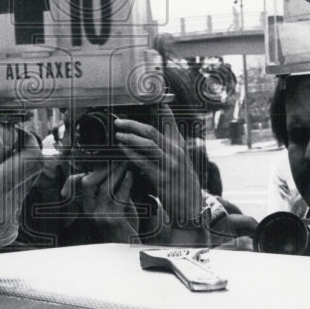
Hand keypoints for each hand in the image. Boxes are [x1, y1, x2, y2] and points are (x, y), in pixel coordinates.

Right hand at [0, 124, 42, 281]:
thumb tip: (8, 133)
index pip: (33, 158)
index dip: (23, 138)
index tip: (6, 132)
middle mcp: (5, 213)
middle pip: (30, 171)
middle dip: (14, 152)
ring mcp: (5, 226)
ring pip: (22, 185)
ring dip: (6, 171)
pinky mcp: (3, 234)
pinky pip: (13, 202)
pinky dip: (0, 190)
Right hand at [60, 163, 138, 242]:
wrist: (128, 249)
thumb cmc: (123, 227)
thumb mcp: (113, 207)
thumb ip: (112, 191)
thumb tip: (116, 168)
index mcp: (86, 207)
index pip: (76, 183)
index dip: (87, 168)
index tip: (99, 159)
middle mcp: (89, 211)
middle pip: (88, 182)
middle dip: (102, 168)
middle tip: (116, 158)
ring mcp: (100, 216)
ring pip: (104, 187)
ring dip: (116, 172)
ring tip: (125, 164)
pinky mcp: (113, 220)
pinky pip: (119, 196)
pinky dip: (126, 183)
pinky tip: (131, 176)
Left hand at [113, 109, 207, 245]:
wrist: (192, 210)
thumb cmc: (182, 186)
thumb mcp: (180, 163)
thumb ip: (168, 148)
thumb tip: (151, 135)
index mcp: (180, 146)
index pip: (170, 121)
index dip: (160, 108)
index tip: (150, 98)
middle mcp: (176, 152)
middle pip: (152, 131)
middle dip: (133, 124)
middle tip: (119, 121)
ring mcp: (170, 165)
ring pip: (148, 143)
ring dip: (130, 137)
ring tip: (117, 134)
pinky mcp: (162, 178)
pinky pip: (143, 162)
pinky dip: (131, 153)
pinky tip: (122, 149)